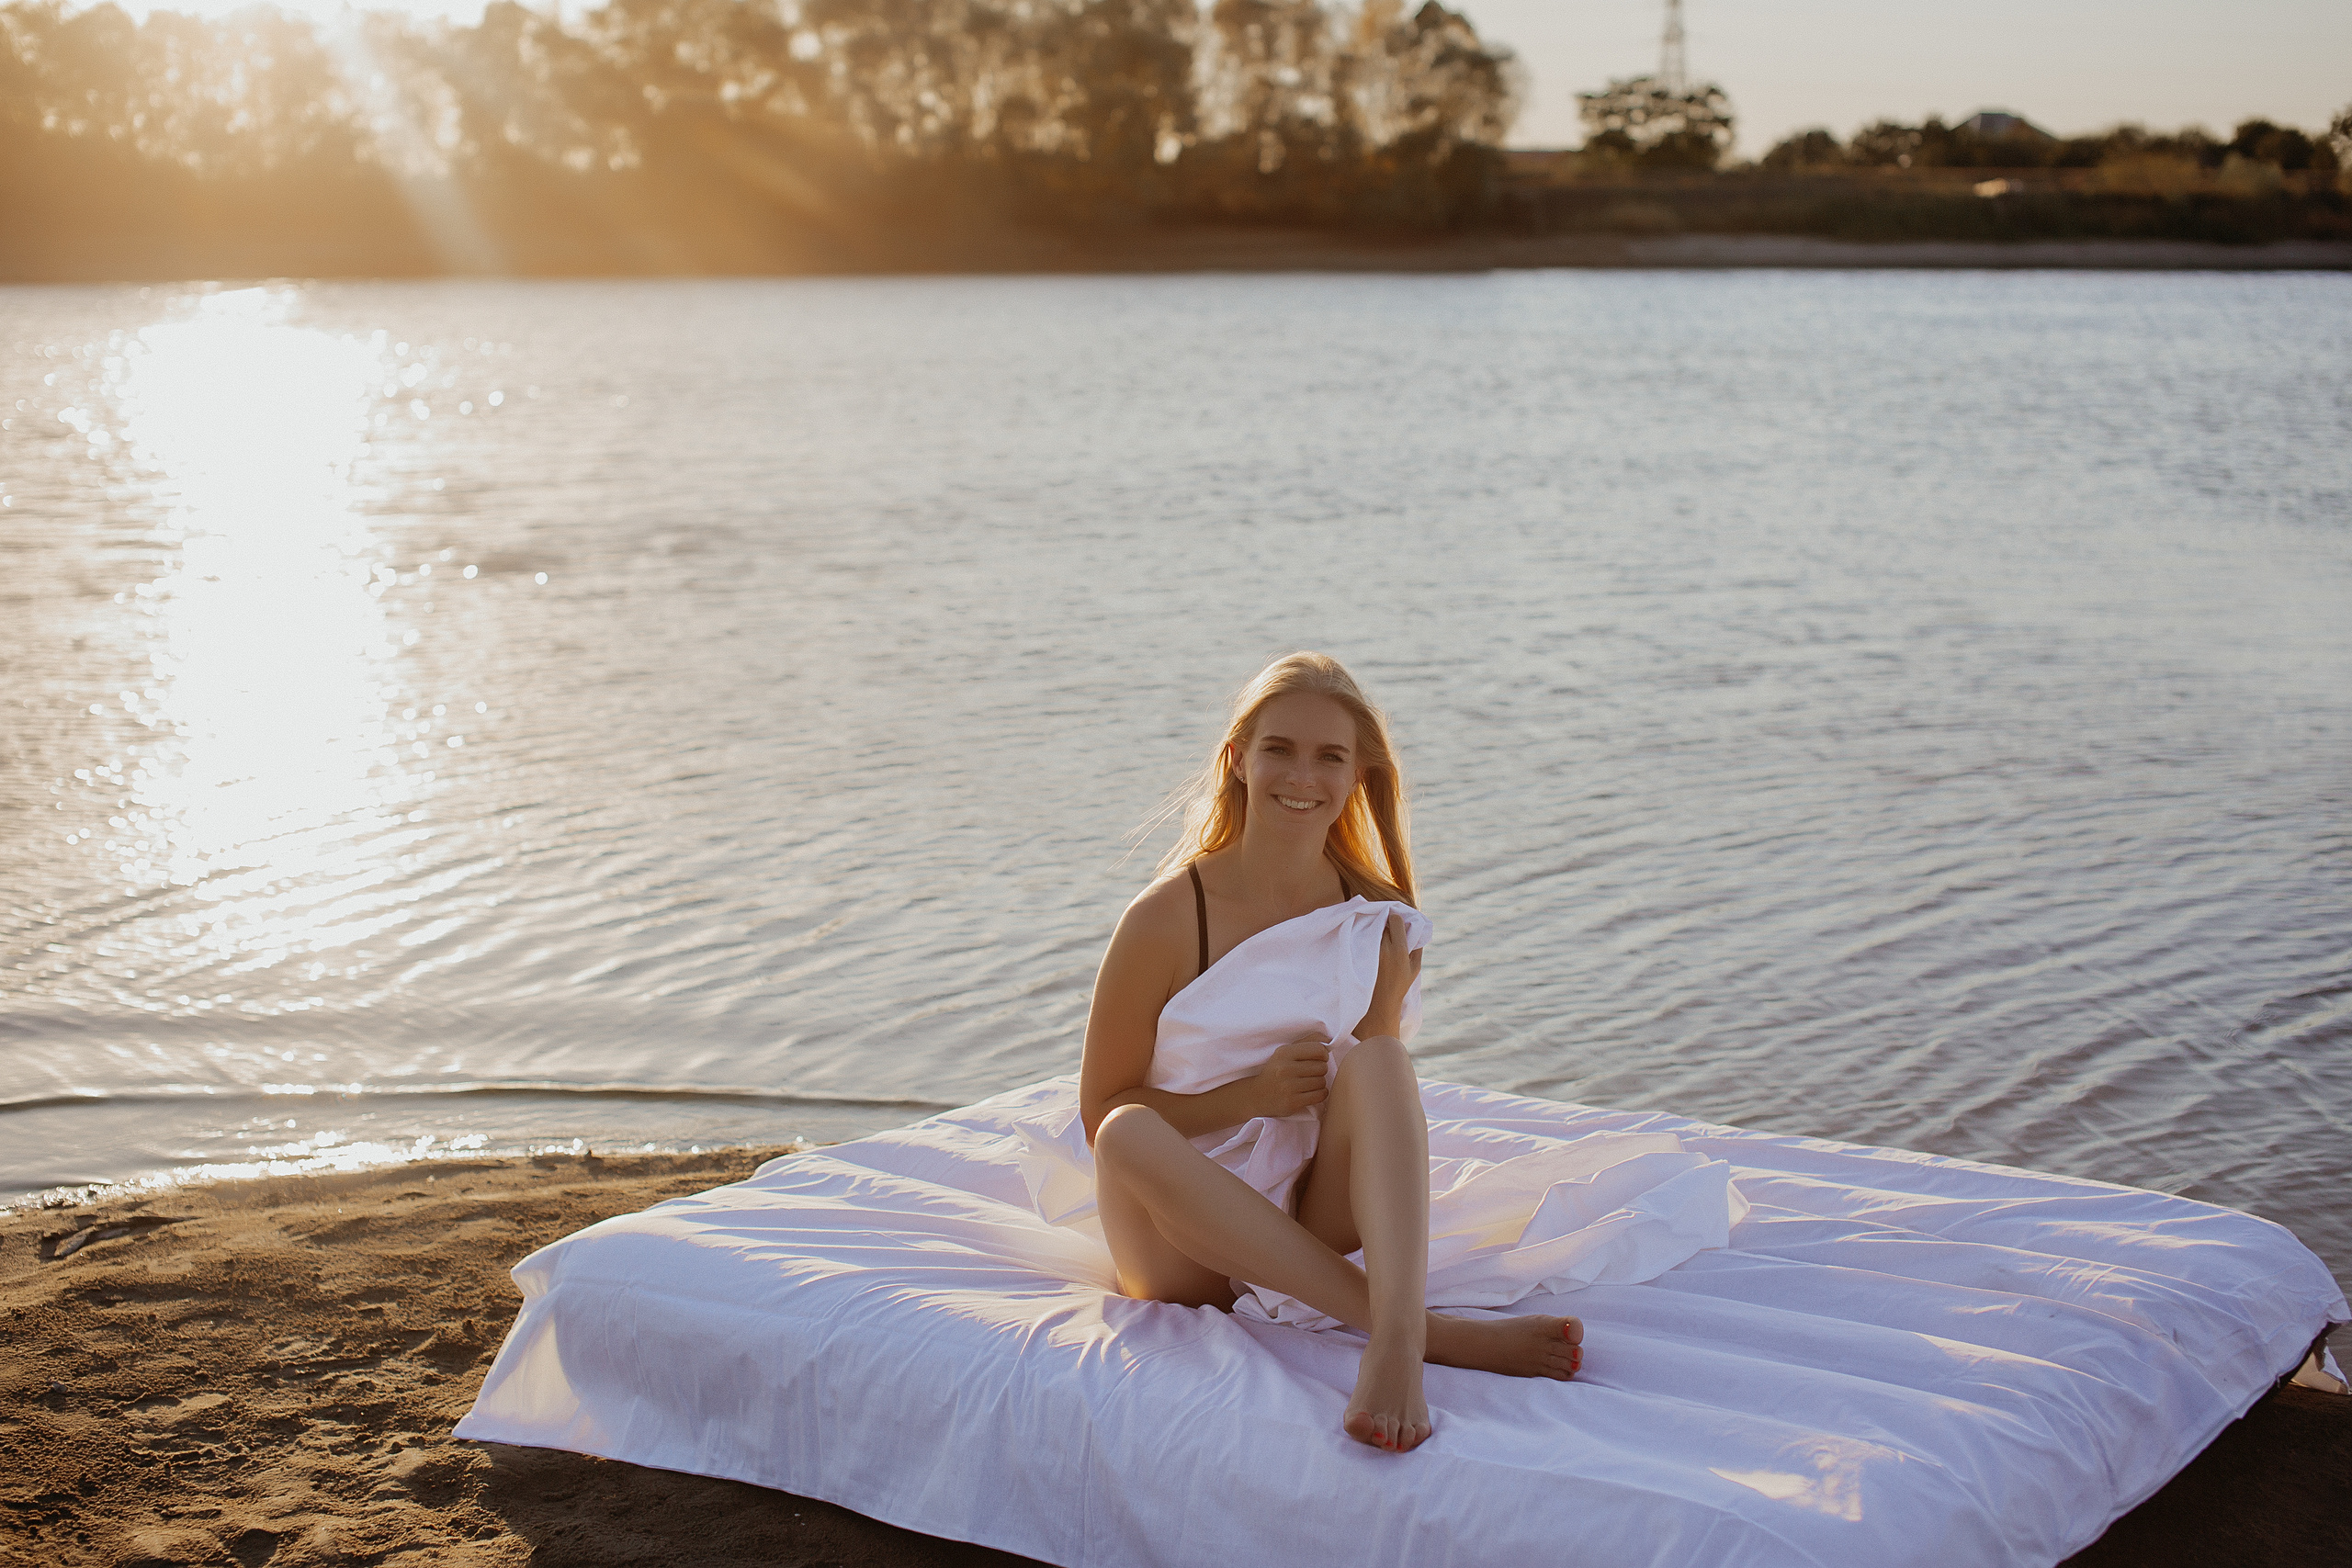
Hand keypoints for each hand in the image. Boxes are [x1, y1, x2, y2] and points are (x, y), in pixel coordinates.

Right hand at [1249, 1034, 1330, 1118]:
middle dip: (1320, 1070)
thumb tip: (1329, 1040)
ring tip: (1308, 1084)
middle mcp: (1285, 1069)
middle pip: (1322, 1067)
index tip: (1318, 1059)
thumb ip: (1307, 1042)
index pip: (1318, 1049)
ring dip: (1319, 1083)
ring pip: (1322, 1082)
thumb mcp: (1285, 1053)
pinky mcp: (1293, 1102)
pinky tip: (1311, 1093)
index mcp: (1284, 1053)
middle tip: (1311, 1074)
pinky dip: (1320, 1094)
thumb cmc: (1275, 1072)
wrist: (1256, 1095)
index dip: (1323, 1055)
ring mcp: (1289, 1087)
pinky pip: (1320, 1095)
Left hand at [1352, 912, 1421, 1040]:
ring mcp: (1367, 951)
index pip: (1395, 919)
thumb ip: (1417, 947)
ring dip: (1371, 927)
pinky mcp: (1355, 955)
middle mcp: (1382, 948)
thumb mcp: (1414, 968)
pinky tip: (1363, 940)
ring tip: (1373, 934)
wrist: (1377, 1005)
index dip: (1395, 918)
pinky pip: (1358, 935)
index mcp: (1399, 950)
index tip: (1394, 921)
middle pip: (1381, 921)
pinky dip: (1361, 935)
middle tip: (1383, 925)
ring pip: (1368, 927)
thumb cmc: (1399, 986)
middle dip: (1383, 922)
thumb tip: (1416, 928)